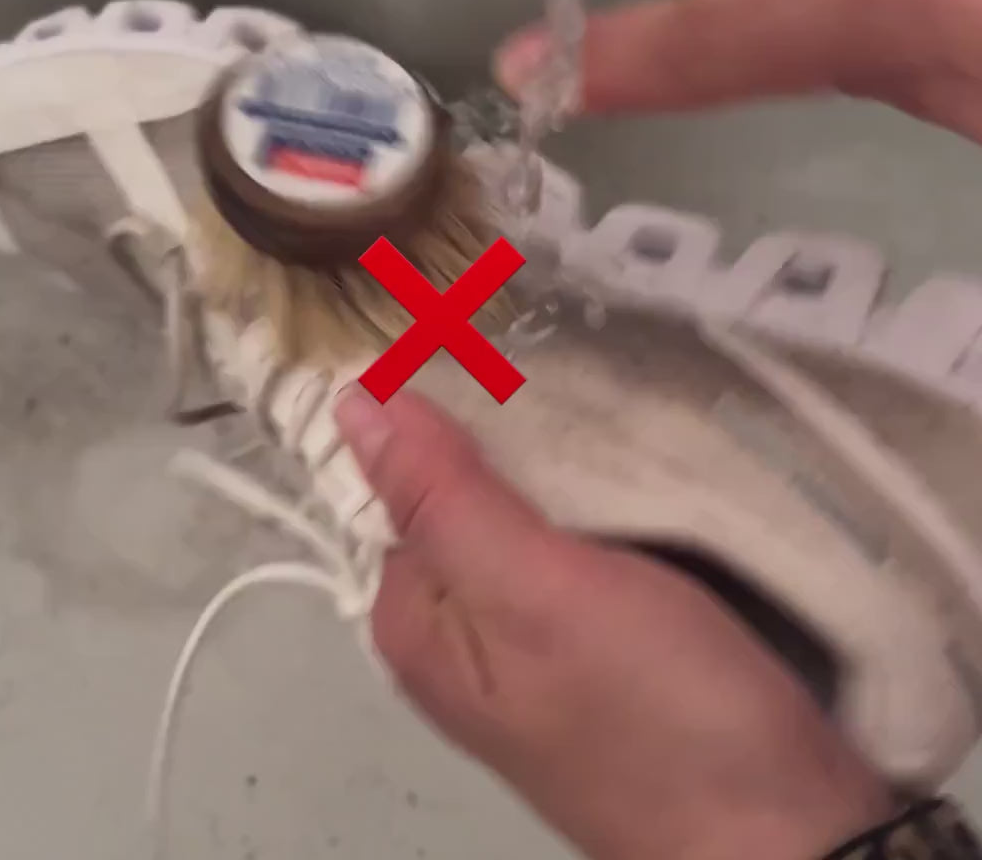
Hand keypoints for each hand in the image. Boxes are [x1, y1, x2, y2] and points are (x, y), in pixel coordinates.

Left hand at [336, 389, 892, 859]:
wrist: (789, 837)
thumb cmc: (650, 706)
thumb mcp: (533, 589)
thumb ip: (440, 497)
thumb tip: (351, 400)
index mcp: (418, 622)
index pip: (395, 482)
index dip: (433, 408)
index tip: (482, 331)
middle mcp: (460, 634)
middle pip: (460, 496)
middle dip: (502, 428)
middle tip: (557, 347)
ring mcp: (533, 642)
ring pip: (526, 512)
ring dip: (558, 456)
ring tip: (601, 383)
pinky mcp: (603, 642)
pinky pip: (580, 541)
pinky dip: (599, 494)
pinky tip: (633, 453)